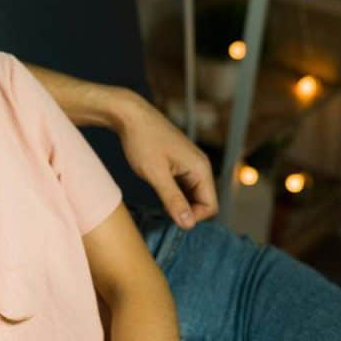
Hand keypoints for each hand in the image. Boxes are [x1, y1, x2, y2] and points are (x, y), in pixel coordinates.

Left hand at [113, 90, 217, 228]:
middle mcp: (200, 166)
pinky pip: (184, 186)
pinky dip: (174, 193)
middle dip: (186, 210)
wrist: (130, 116)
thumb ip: (173, 200)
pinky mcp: (180, 163)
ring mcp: (190, 164)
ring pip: (193, 194)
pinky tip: (158, 190)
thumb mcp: (156, 174)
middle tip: (162, 210)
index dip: (193, 217)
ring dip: (179, 202)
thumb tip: (188, 224)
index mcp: (200, 168)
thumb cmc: (142, 141)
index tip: (170, 217)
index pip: (210, 205)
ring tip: (158, 198)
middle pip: (203, 201)